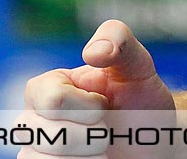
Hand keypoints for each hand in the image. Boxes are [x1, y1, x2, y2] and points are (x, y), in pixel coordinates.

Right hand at [18, 20, 176, 157]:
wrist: (153, 141)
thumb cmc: (141, 100)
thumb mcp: (138, 65)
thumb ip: (119, 40)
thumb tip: (92, 51)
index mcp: (47, 86)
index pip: (53, 100)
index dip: (88, 107)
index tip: (105, 103)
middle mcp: (33, 118)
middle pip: (48, 136)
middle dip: (91, 136)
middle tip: (106, 129)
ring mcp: (37, 149)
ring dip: (89, 157)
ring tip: (101, 149)